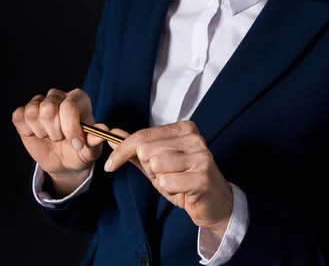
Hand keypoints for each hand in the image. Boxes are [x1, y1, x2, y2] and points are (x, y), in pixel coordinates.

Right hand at [12, 88, 107, 179]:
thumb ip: (95, 140)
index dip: (71, 128)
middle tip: (62, 139)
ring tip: (51, 137)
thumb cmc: (80, 151)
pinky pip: (19, 117)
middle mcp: (59, 96)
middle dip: (55, 132)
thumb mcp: (91, 150)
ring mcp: (41, 102)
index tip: (77, 144)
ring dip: (42, 132)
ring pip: (33, 112)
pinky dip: (27, 131)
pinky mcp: (24, 112)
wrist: (64, 162)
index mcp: (79, 99)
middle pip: (48, 108)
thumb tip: (103, 130)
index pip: (69, 106)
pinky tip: (37, 135)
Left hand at [103, 120, 232, 236]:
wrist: (214, 203)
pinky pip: (166, 181)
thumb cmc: (185, 181)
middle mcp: (194, 137)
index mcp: (183, 128)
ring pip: (155, 165)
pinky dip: (168, 190)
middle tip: (166, 176)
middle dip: (149, 169)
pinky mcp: (202, 177)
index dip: (122, 151)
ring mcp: (201, 155)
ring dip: (160, 181)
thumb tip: (113, 134)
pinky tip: (182, 191)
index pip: (143, 136)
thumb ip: (136, 149)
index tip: (110, 165)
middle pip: (146, 151)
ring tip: (176, 183)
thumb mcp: (158, 164)